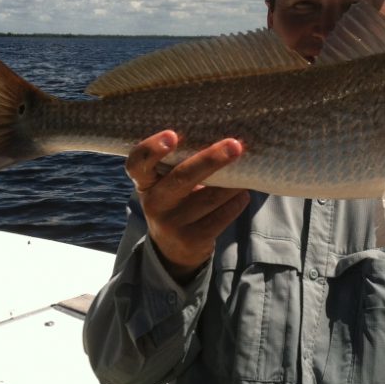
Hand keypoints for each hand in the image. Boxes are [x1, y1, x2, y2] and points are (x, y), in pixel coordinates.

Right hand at [125, 130, 249, 282]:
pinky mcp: (191, 240)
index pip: (137, 163)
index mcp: (145, 182)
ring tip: (246, 168)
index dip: (152, 148)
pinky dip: (236, 202)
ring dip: (233, 182)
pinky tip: (242, 193)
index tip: (172, 135)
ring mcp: (171, 224)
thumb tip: (223, 139)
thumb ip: (181, 163)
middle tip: (235, 145)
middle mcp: (154, 203)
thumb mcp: (167, 183)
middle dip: (210, 160)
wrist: (174, 248)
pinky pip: (221, 216)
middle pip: (182, 177)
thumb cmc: (176, 200)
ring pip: (209, 197)